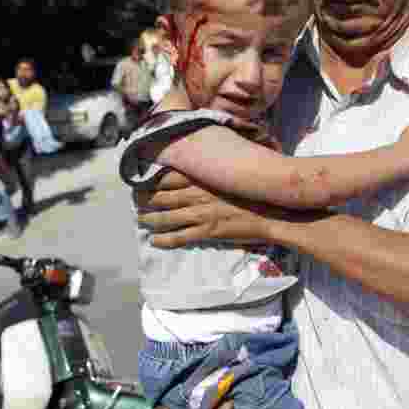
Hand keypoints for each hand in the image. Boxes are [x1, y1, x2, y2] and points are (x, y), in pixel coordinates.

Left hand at [136, 171, 285, 248]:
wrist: (272, 213)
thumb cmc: (255, 192)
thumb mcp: (232, 175)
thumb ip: (214, 171)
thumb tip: (204, 167)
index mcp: (203, 178)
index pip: (168, 177)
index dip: (152, 180)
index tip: (143, 182)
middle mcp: (197, 194)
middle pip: (161, 197)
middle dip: (145, 201)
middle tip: (136, 203)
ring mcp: (201, 214)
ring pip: (165, 217)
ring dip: (150, 220)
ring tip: (141, 221)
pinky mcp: (206, 232)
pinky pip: (178, 237)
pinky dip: (163, 240)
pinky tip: (154, 241)